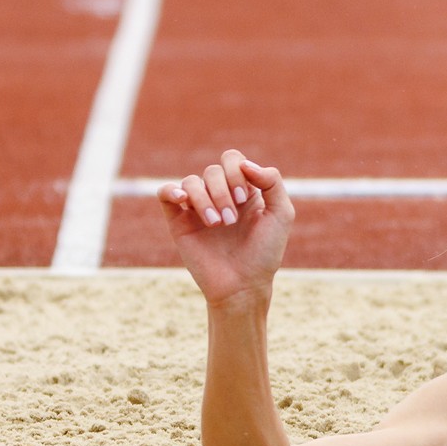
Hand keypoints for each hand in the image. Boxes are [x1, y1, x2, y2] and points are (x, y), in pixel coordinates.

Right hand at [157, 150, 294, 308]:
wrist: (242, 285)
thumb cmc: (265, 251)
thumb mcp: (281, 213)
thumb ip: (272, 181)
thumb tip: (246, 164)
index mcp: (244, 189)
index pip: (233, 160)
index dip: (237, 172)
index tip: (245, 199)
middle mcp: (220, 194)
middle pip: (213, 170)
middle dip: (223, 190)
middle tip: (232, 219)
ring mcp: (198, 207)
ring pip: (192, 181)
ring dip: (205, 199)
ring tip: (217, 224)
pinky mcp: (178, 222)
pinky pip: (165, 193)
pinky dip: (171, 190)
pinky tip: (182, 199)